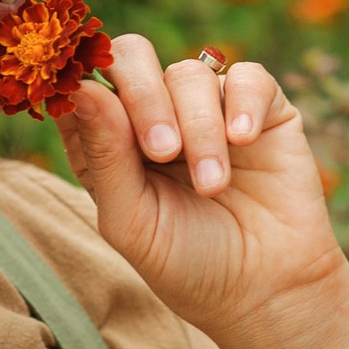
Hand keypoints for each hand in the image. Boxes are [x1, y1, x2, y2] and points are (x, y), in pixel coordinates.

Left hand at [54, 36, 348, 348]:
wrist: (267, 291)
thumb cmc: (189, 263)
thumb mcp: (132, 221)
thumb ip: (104, 155)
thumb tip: (81, 87)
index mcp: (110, 141)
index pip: (84, 85)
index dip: (85, 84)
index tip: (92, 104)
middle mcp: (155, 114)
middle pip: (132, 58)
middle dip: (143, 97)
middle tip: (161, 152)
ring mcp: (208, 107)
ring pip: (189, 74)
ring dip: (199, 129)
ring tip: (213, 185)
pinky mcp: (261, 108)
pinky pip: (248, 76)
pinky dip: (243, 104)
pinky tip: (244, 141)